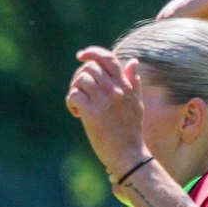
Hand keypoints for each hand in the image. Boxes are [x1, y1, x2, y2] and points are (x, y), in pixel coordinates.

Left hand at [64, 46, 146, 179]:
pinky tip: (76, 113)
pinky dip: (71, 102)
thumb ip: (133, 82)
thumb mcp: (136, 103)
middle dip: (79, 76)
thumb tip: (133, 61)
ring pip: (80, 79)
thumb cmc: (131, 131)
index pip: (108, 58)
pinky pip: (74, 95)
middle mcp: (114, 89)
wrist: (128, 154)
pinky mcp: (91, 113)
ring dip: (75, 89)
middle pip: (90, 68)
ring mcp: (103, 100)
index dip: (92, 52)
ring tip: (78, 104)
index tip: (81, 55)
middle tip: (79, 90)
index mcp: (125, 85)